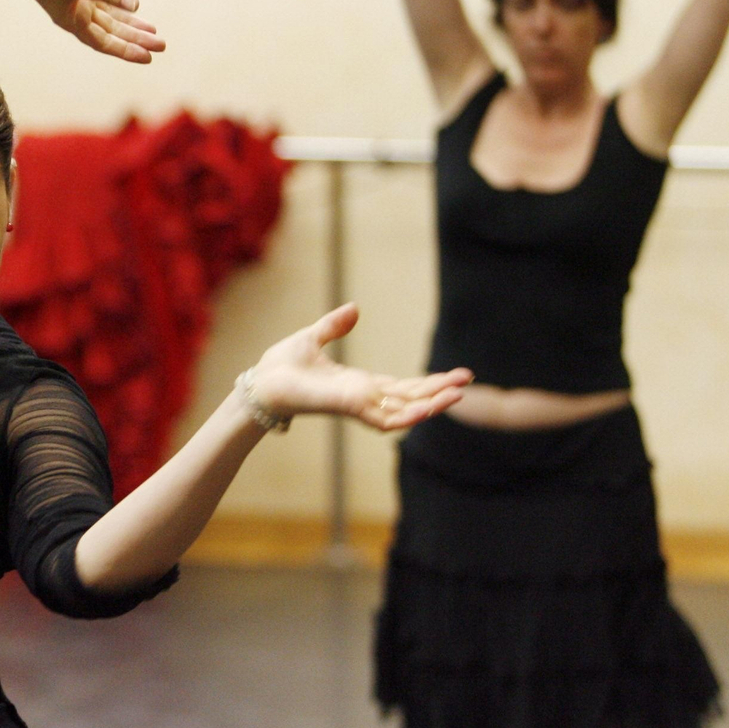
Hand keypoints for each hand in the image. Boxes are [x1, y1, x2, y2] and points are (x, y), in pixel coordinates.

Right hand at [0, 0, 165, 63]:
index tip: (149, 57)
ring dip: (131, 20)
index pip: (105, 41)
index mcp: (72, 19)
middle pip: (113, 29)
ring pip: (112, 11)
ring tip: (152, 29)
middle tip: (161, 45)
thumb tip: (136, 3)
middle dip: (137, 37)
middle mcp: (77, 9)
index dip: (127, 50)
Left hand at [243, 304, 470, 430]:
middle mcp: (363, 398)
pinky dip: (408, 415)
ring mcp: (359, 406)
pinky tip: (429, 408)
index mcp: (358, 384)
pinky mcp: (350, 408)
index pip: (401, 385)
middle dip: (438, 392)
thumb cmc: (281, 366)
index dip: (427, 383)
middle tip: (467, 383)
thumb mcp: (313, 338)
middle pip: (410, 398)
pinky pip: (386, 419)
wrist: (261, 381)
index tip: (454, 376)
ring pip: (405, 411)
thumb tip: (354, 308)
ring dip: (432, 404)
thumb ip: (334, 326)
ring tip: (458, 394)